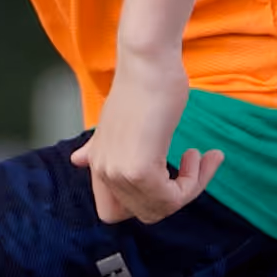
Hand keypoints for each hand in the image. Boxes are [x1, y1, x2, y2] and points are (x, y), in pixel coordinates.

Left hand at [76, 94, 218, 226]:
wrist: (148, 62)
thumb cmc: (142, 86)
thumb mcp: (114, 123)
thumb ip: (100, 148)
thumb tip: (77, 160)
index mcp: (97, 164)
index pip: (111, 214)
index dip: (141, 205)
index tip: (166, 178)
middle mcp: (104, 172)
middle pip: (145, 214)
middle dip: (176, 196)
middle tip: (194, 165)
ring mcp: (120, 173)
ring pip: (162, 208)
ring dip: (191, 186)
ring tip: (199, 156)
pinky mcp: (140, 170)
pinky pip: (174, 197)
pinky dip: (194, 181)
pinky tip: (198, 154)